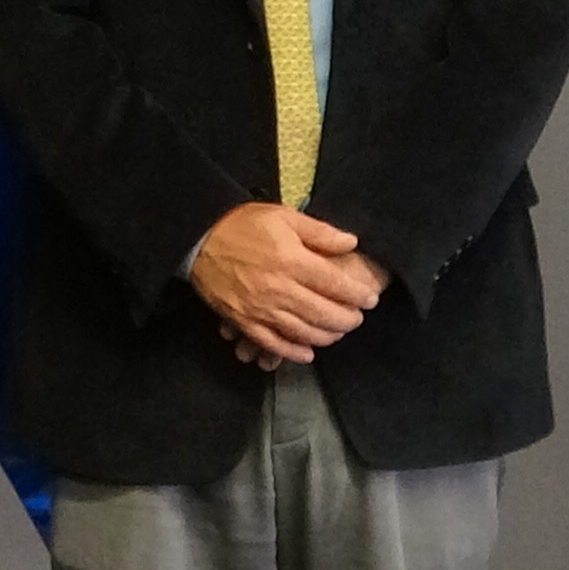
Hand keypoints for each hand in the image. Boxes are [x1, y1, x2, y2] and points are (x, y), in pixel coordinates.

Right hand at [189, 205, 380, 365]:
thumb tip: (350, 243)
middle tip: (357, 318)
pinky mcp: (243, 320)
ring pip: (302, 331)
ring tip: (338, 332)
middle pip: (323, 312)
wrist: (198, 238)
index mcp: (291, 260)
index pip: (334, 284)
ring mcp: (260, 308)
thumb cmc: (242, 224)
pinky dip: (293, 351)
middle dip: (347, 319)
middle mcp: (278, 288)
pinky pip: (272, 343)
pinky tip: (308, 352)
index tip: (370, 299)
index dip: (357, 294)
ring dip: (326, 336)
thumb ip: (319, 232)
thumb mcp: (283, 216)